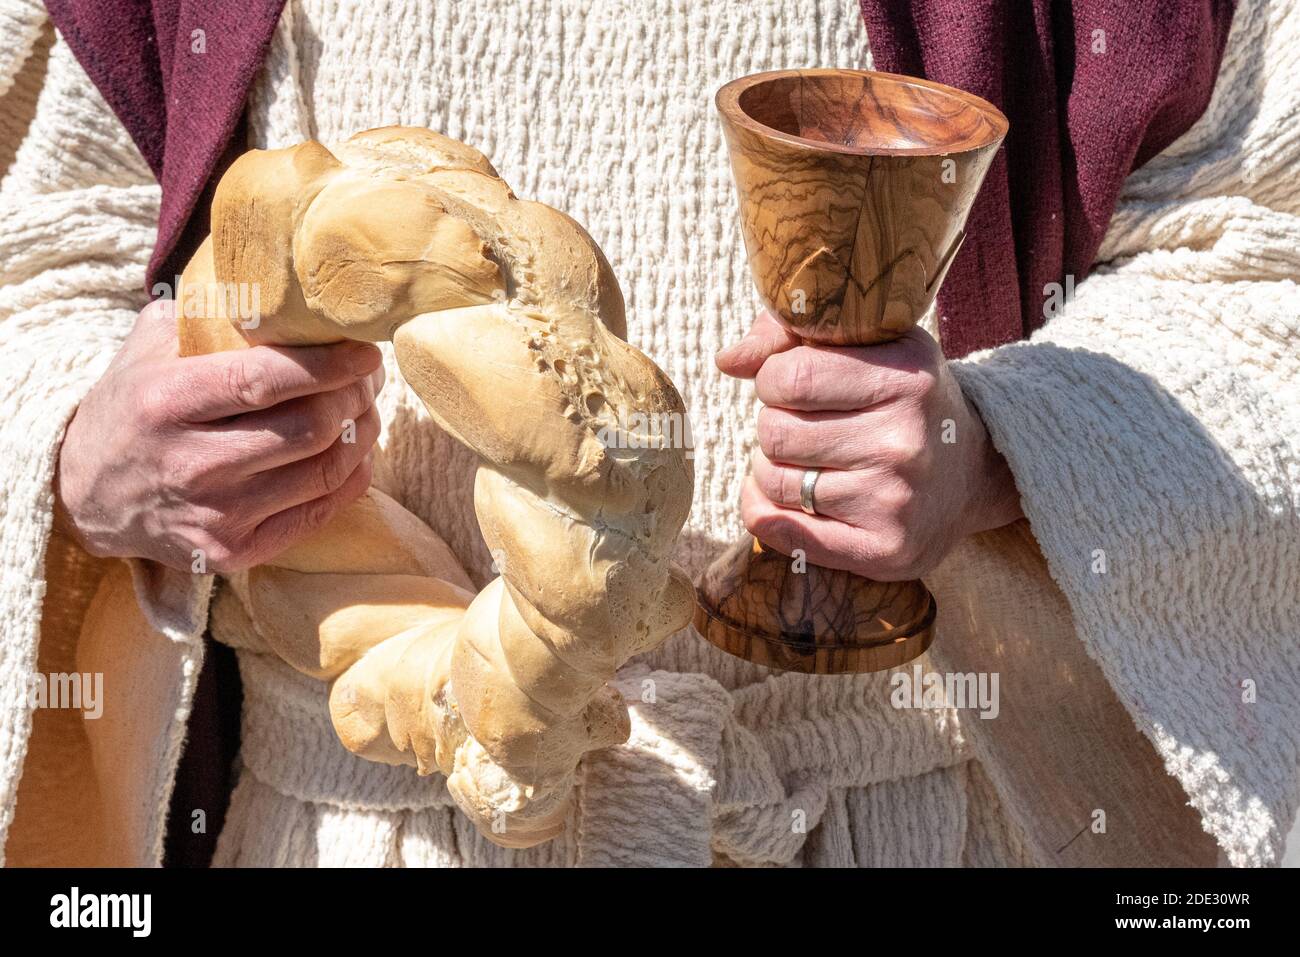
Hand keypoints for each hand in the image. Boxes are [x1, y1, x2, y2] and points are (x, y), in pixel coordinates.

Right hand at [55, 300, 384, 572]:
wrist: (86, 497)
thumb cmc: (134, 408)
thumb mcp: (147, 349)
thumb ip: (206, 315)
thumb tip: (279, 285)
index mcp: (165, 402)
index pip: (264, 380)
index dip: (328, 365)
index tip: (364, 350)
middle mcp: (190, 464)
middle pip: (308, 429)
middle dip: (355, 396)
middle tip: (368, 376)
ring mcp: (214, 516)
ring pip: (323, 471)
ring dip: (362, 434)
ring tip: (365, 407)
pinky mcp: (234, 552)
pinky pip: (320, 511)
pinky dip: (351, 476)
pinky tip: (355, 451)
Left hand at [716, 311, 1022, 580]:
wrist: (973, 473)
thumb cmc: (903, 401)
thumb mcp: (870, 347)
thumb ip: (792, 336)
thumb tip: (727, 361)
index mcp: (906, 378)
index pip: (789, 376)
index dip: (773, 379)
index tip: (794, 384)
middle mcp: (905, 441)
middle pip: (773, 431)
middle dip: (775, 425)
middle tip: (807, 426)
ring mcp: (894, 501)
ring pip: (771, 480)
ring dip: (773, 467)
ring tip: (809, 460)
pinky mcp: (883, 551)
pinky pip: (776, 529)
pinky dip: (762, 510)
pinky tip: (782, 496)